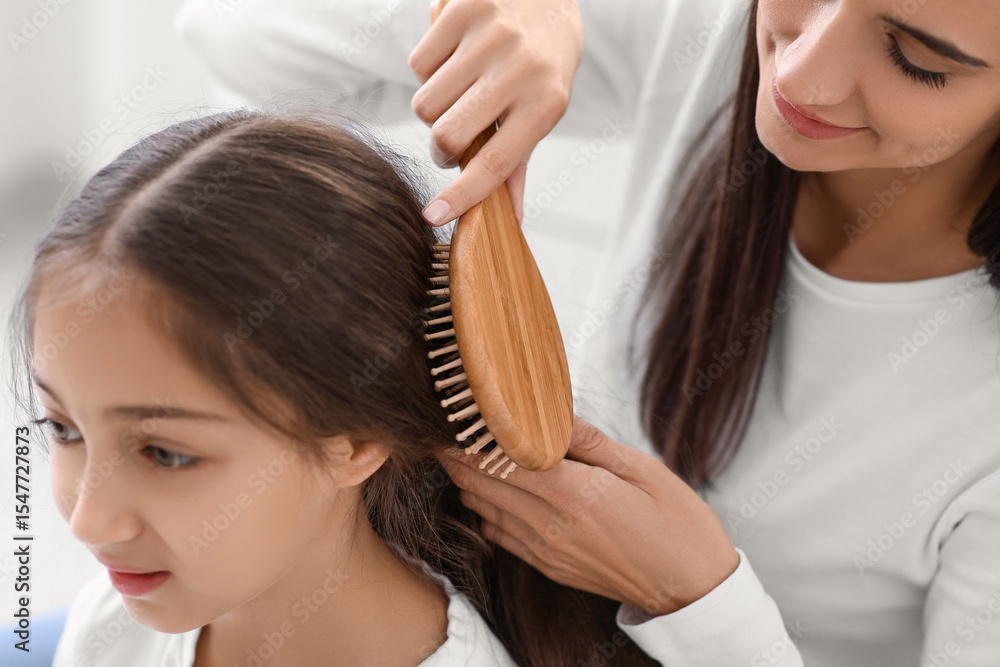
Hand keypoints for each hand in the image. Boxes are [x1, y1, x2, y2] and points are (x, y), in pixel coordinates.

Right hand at [408, 0, 582, 224]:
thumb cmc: (543, 59)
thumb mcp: (543, 106)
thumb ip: (519, 159)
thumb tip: (510, 215)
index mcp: (547, 103)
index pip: (496, 163)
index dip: (462, 196)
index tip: (433, 216)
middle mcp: (521, 70)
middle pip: (449, 135)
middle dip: (441, 147)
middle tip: (451, 139)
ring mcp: (491, 38)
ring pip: (426, 102)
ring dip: (434, 104)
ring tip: (459, 86)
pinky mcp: (463, 10)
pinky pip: (419, 63)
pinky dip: (428, 67)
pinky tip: (453, 55)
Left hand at [437, 415, 740, 615]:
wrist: (692, 589)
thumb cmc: (677, 525)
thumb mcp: (643, 468)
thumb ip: (590, 441)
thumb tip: (551, 413)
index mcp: (575, 494)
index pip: (501, 459)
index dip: (472, 435)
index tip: (461, 411)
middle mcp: (551, 525)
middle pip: (480, 483)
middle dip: (459, 453)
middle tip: (452, 424)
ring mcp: (546, 550)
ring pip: (482, 509)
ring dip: (468, 479)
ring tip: (467, 449)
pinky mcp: (548, 566)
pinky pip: (498, 534)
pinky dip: (485, 508)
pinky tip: (493, 489)